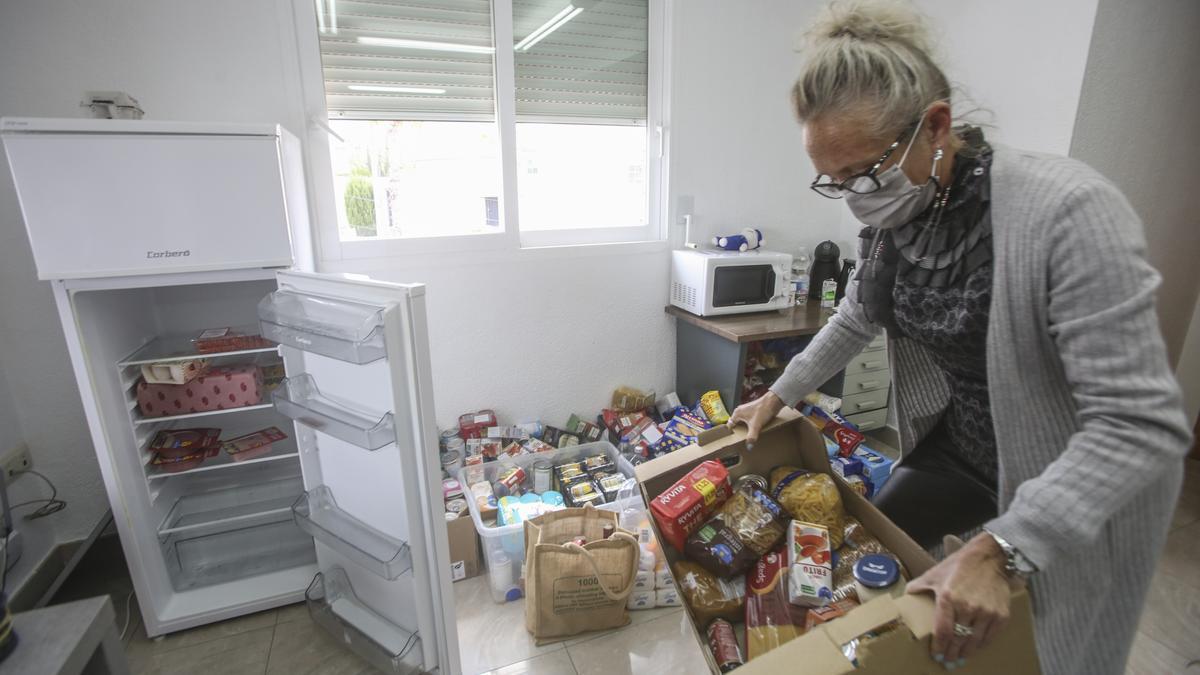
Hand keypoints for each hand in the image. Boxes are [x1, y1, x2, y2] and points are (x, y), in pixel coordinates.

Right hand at [726, 391, 784, 448]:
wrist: (773, 402)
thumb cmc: (762, 410)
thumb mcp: (755, 426)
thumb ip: (751, 437)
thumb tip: (749, 447)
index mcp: (737, 413)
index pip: (730, 424)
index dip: (731, 432)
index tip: (732, 439)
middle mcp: (740, 411)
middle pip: (737, 424)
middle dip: (739, 432)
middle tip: (740, 440)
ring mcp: (747, 411)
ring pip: (743, 423)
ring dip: (745, 429)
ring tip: (747, 436)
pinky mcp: (754, 412)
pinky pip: (749, 421)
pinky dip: (751, 426)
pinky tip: (755, 431)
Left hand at [906, 532, 1016, 668]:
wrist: (990, 557)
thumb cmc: (960, 565)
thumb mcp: (934, 573)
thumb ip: (919, 586)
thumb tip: (905, 596)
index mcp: (948, 598)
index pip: (943, 631)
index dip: (939, 646)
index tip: (936, 655)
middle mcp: (967, 607)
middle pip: (958, 639)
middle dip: (952, 653)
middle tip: (948, 662)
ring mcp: (986, 612)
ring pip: (974, 641)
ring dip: (966, 652)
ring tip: (960, 658)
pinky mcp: (1000, 614)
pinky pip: (990, 636)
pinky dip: (982, 644)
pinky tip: (975, 646)